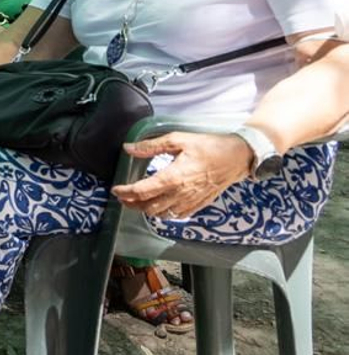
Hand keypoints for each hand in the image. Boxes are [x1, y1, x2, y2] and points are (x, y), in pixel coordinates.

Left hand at [111, 132, 253, 217]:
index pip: (141, 191)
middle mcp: (180, 193)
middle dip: (132, 204)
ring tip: (137, 202)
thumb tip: (129, 148)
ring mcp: (190, 201)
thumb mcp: (178, 139)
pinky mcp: (199, 204)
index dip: (125, 192)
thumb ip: (151, 146)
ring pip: (162, 214)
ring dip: (146, 210)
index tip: (115, 189)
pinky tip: (160, 206)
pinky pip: (177, 215)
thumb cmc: (209, 146)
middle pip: (148, 207)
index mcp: (173, 177)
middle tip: (122, 197)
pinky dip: (164, 214)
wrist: (238, 157)